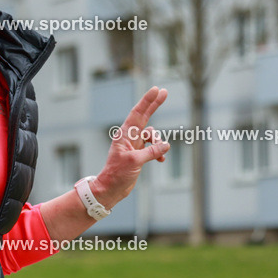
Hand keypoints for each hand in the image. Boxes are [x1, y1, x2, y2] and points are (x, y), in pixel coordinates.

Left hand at [92, 86, 170, 207]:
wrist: (111, 188)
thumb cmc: (117, 174)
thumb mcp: (135, 161)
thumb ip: (151, 152)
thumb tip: (166, 145)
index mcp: (125, 134)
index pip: (138, 113)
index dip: (147, 100)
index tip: (156, 89)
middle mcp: (129, 136)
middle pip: (144, 116)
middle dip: (154, 104)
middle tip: (165, 91)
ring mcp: (134, 145)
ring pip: (152, 135)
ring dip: (159, 142)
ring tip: (160, 155)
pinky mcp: (138, 154)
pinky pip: (153, 147)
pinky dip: (159, 152)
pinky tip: (161, 160)